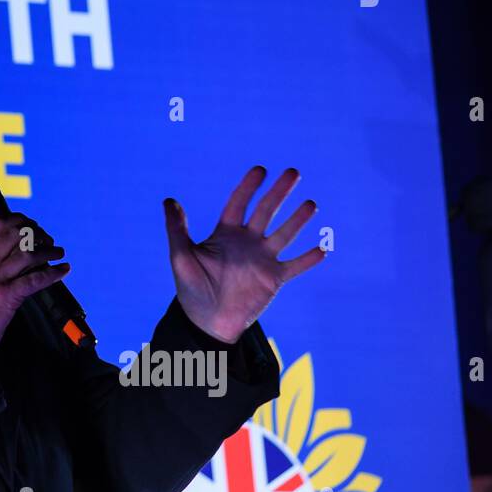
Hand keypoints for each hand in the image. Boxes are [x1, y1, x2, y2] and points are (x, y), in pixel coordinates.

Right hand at [0, 213, 68, 356]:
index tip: (31, 225)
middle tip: (49, 240)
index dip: (18, 220)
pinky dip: (53, 273)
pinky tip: (63, 270)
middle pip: (16, 235)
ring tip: (59, 253)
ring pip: (28, 255)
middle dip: (38, 234)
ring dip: (49, 252)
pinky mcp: (7, 297)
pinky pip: (35, 280)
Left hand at [164, 166, 325, 343]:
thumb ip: (176, 229)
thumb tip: (169, 200)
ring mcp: (262, 259)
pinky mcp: (274, 279)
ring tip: (311, 204)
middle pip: (266, 211)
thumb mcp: (180, 256)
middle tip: (293, 172)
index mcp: (226, 233)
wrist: (206, 321)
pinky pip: (295, 266)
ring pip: (285, 234)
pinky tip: (323, 248)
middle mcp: (247, 242)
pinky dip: (308, 259)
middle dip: (279, 192)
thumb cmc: (191, 288)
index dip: (249, 186)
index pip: (239, 203)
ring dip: (298, 220)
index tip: (260, 170)